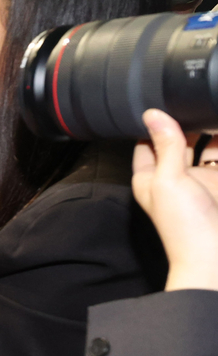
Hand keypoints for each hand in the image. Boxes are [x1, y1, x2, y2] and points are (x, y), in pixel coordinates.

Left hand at [132, 109, 217, 290]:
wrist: (216, 258)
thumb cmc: (184, 226)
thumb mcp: (168, 180)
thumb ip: (165, 146)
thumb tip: (152, 114)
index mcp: (151, 178)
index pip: (145, 143)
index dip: (151, 123)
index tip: (159, 99)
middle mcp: (176, 177)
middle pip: (180, 141)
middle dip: (188, 121)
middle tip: (195, 97)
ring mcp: (203, 180)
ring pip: (208, 147)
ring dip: (212, 130)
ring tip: (212, 106)